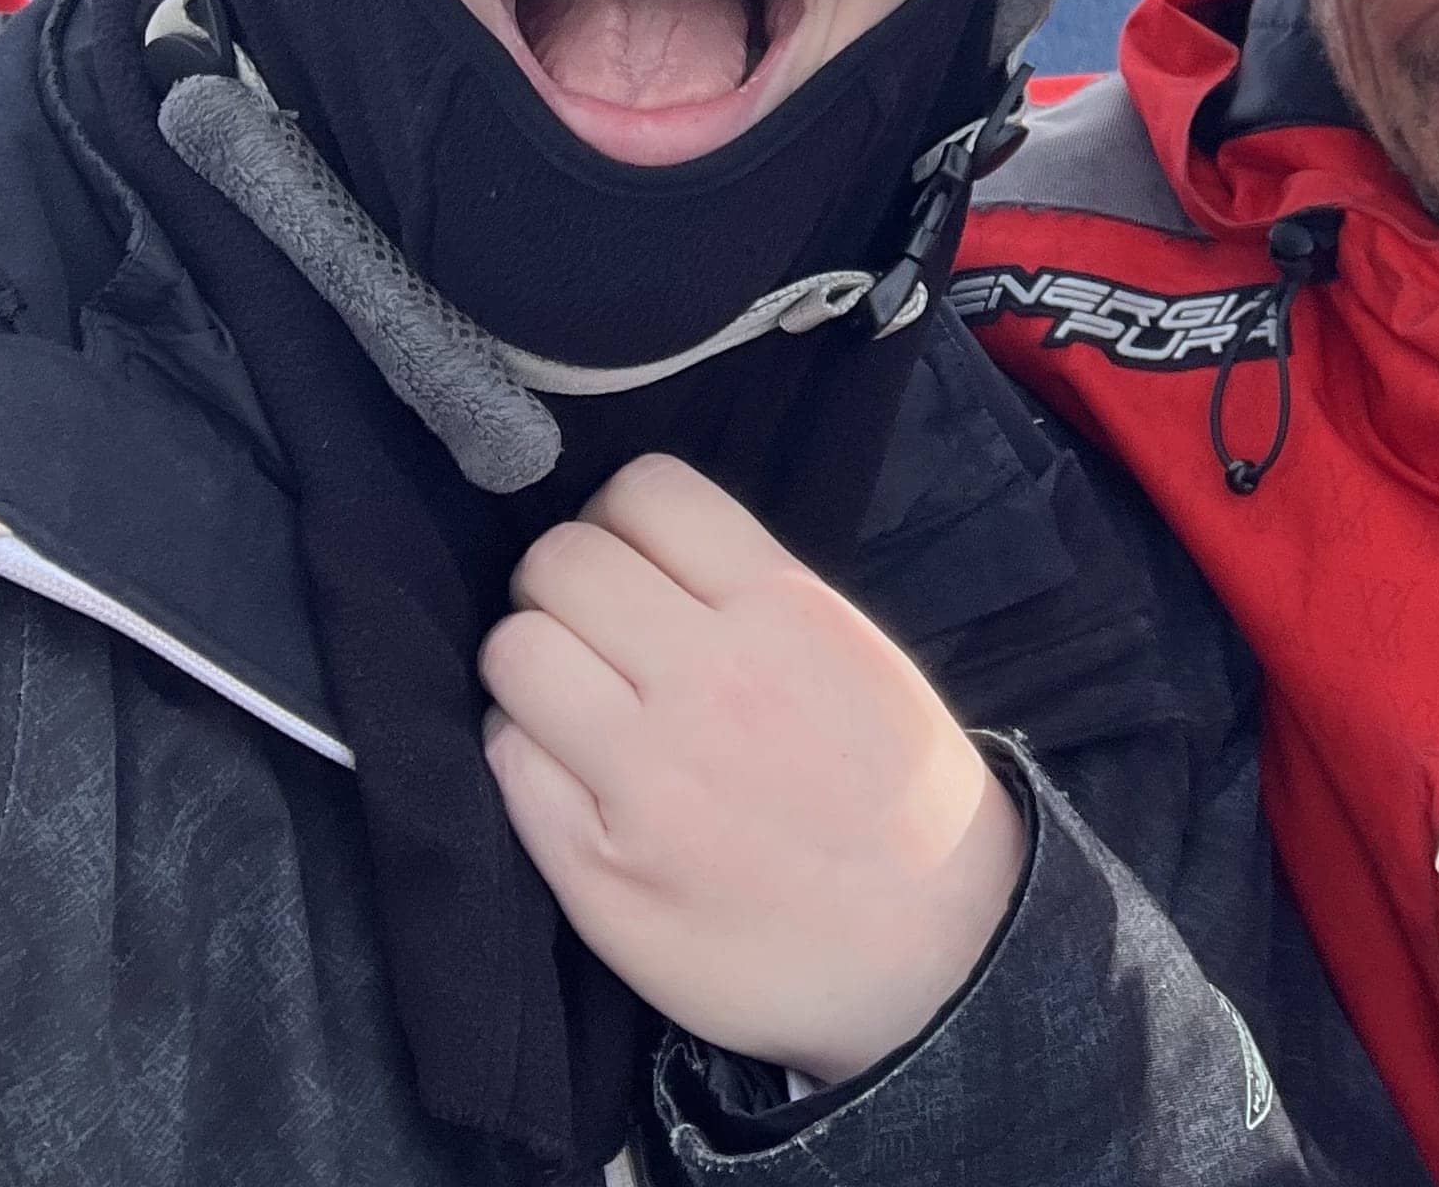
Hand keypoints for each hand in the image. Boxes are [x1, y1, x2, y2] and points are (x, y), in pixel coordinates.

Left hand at [480, 454, 1028, 1088]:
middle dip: (561, 585)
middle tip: (589, 631)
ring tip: (570, 698)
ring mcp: (645, 777)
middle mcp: (708, 680)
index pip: (644, 491)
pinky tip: (570, 772)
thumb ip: (755, 594)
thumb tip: (641, 546)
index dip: (620, 519)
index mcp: (784, 611)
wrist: (933, 949)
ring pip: (513, 650)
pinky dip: (523, 751)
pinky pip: (505, 757)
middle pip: (558, 561)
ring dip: (532, 665)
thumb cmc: (896, 794)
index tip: (632, 563)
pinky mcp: (596, 866)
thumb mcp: (857, 652)